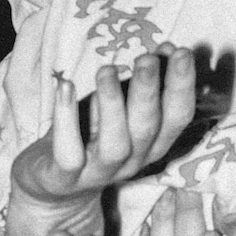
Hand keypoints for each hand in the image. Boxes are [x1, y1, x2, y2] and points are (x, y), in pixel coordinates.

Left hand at [10, 48, 195, 207]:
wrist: (53, 186)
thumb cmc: (92, 134)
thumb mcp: (120, 107)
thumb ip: (144, 83)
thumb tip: (168, 49)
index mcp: (152, 144)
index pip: (177, 118)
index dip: (181, 86)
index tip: (180, 51)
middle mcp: (133, 161)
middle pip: (148, 129)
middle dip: (149, 92)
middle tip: (147, 58)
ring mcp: (99, 173)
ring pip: (115, 144)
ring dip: (112, 105)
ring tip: (107, 70)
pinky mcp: (65, 177)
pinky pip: (68, 153)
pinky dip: (66, 119)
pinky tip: (64, 85)